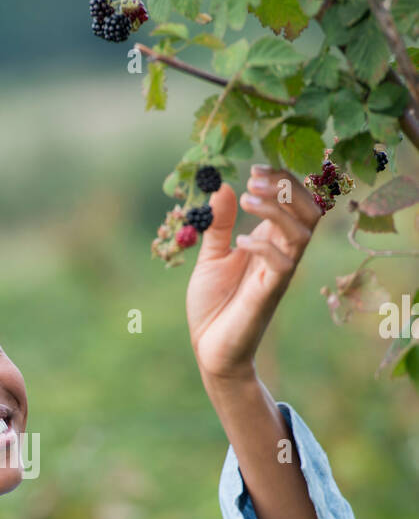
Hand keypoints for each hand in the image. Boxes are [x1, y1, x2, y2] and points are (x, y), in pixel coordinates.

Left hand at [185, 167, 321, 382]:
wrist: (209, 349)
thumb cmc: (213, 305)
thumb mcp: (211, 257)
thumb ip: (219, 225)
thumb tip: (225, 186)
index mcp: (270, 242)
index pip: (295, 201)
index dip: (281, 179)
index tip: (254, 169)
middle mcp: (281, 255)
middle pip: (310, 211)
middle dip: (287, 188)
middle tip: (254, 179)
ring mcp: (277, 275)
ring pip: (302, 233)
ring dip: (276, 210)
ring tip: (247, 200)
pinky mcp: (268, 295)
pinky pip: (283, 265)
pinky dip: (264, 246)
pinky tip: (240, 242)